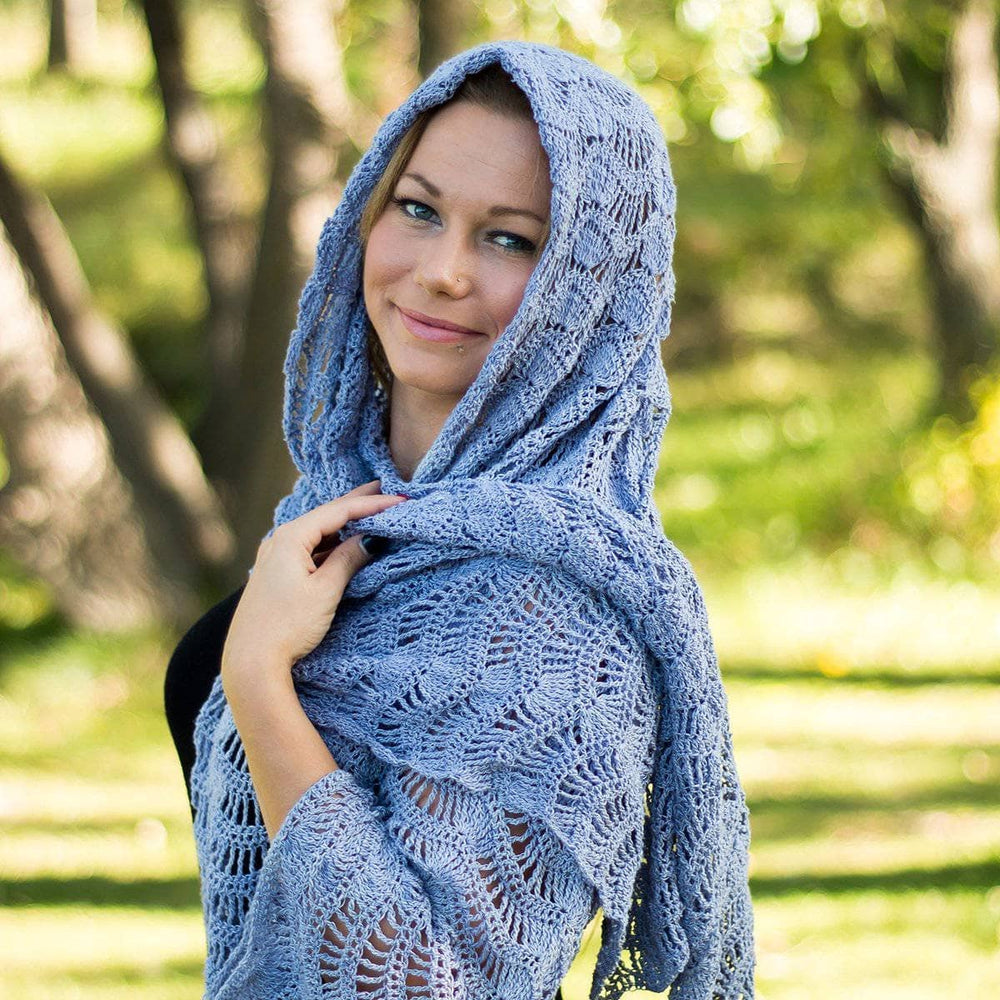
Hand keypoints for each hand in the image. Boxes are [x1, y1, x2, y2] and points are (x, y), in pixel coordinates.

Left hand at [221, 480, 405, 685]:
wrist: (251, 662)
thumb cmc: (287, 626)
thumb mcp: (325, 591)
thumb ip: (349, 560)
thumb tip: (371, 538)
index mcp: (290, 537)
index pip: (338, 511)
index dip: (371, 504)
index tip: (400, 500)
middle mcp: (278, 541)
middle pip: (326, 516)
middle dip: (357, 504)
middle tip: (385, 490)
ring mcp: (275, 557)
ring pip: (317, 533)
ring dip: (345, 525)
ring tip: (371, 514)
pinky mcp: (276, 574)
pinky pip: (309, 549)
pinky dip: (331, 544)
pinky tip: (344, 545)